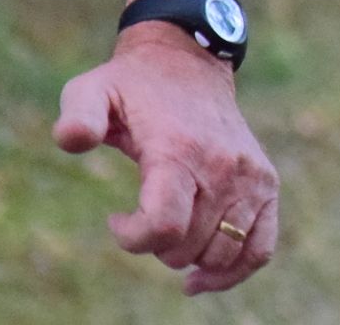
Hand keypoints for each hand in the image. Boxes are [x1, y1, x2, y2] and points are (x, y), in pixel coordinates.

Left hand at [54, 25, 278, 293]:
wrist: (189, 63)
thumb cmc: (132, 86)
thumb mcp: (92, 91)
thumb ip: (78, 116)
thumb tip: (72, 140)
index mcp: (180, 150)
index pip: (163, 227)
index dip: (132, 239)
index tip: (115, 219)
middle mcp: (223, 166)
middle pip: (188, 247)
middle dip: (156, 246)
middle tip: (144, 215)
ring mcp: (251, 176)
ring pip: (223, 253)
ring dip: (188, 257)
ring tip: (170, 231)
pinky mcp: (267, 183)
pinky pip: (260, 248)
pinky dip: (234, 271)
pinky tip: (201, 277)